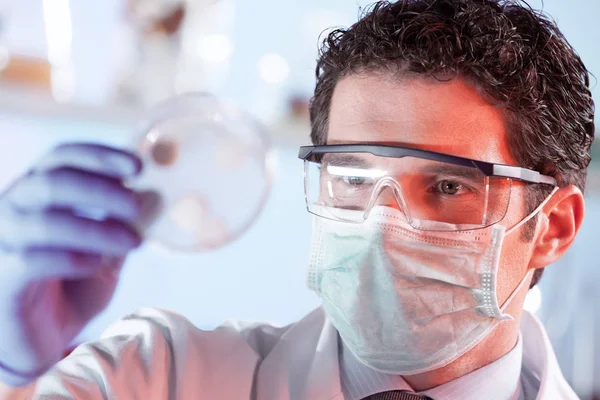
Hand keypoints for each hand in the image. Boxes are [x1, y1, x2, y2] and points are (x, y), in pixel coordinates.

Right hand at [0, 143, 143, 385]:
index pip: (61, 157)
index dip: (99, 155)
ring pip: (44, 221)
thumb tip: (154, 198)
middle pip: (52, 181)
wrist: (39, 340)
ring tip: (132, 242)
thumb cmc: (71, 288)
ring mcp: (1, 242)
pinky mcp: (0, 278)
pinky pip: (31, 260)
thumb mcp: (105, 251)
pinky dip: (71, 258)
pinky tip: (96, 265)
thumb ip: (121, 226)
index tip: (138, 167)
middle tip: (136, 206)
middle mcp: (12, 210)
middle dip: (101, 190)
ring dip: (95, 229)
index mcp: (36, 193)